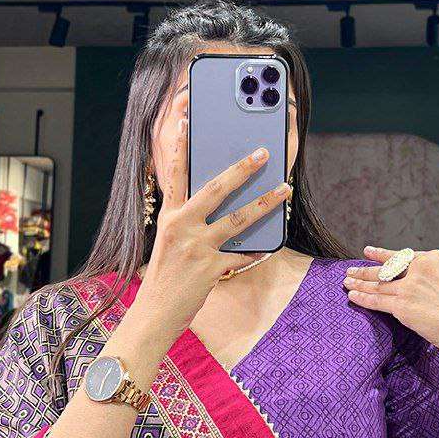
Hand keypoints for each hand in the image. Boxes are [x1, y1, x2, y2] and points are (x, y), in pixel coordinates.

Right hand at [138, 117, 290, 335]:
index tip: (187, 123)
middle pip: (216, 189)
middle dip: (242, 169)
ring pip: (238, 218)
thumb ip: (188, 224)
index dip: (180, 148)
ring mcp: (197, 247)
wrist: (154, 314)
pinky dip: (258, 250)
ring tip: (284, 190)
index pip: (175, 176)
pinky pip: (243, 255)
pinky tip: (272, 243)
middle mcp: (182, 227)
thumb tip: (216, 210)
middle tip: (262, 153)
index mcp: (169, 217)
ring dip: (265, 202)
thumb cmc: (163, 279)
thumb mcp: (169, 244)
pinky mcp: (211, 268)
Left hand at [343, 246, 438, 362]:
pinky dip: (362, 298)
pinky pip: (377, 300)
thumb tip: (409, 283)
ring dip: (359, 283)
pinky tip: (352, 296)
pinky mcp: (402, 306)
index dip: (382, 255)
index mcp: (434, 259)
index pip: (401, 256)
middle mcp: (420, 269)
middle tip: (350, 269)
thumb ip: (428, 279)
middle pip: (385, 269)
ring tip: (346, 282)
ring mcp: (410, 287)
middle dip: (364, 270)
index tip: (368, 251)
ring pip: (378, 284)